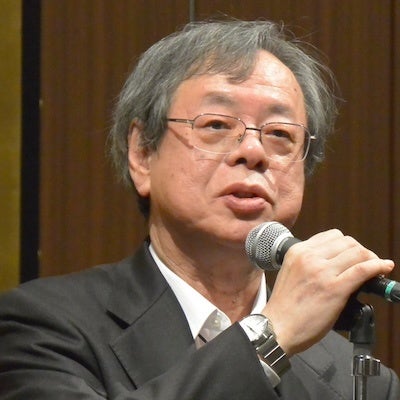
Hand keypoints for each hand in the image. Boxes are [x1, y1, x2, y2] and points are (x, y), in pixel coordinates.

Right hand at [261, 229, 393, 355]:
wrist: (277, 327)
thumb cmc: (285, 306)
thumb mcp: (291, 272)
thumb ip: (309, 263)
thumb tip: (337, 262)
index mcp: (298, 251)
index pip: (332, 236)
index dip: (348, 245)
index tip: (352, 256)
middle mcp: (309, 257)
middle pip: (347, 242)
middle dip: (361, 251)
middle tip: (366, 264)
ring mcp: (322, 272)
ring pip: (358, 253)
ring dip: (371, 259)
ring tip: (375, 270)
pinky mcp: (334, 289)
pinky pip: (362, 270)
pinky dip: (378, 266)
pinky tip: (384, 268)